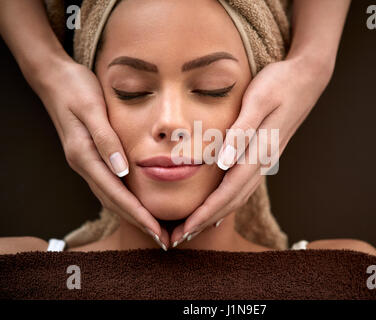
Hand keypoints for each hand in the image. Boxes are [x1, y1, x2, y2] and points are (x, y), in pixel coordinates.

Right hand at [32, 58, 169, 248]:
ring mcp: (85, 162)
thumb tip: (123, 170)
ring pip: (110, 197)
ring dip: (132, 215)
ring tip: (154, 228)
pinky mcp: (89, 156)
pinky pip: (109, 185)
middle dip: (138, 222)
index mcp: (85, 156)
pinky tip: (136, 204)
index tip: (157, 231)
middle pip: (113, 202)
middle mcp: (84, 164)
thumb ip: (106, 140)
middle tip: (162, 239)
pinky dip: (124, 200)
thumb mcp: (92, 109)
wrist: (54, 77)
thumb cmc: (75, 88)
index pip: (116, 194)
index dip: (137, 214)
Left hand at [169, 55, 333, 245]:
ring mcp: (266, 160)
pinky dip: (229, 201)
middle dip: (205, 222)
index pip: (228, 191)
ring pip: (239, 196)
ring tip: (194, 228)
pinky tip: (220, 207)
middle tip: (180, 239)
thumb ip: (241, 132)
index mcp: (258, 152)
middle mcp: (263, 162)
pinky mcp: (265, 155)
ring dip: (216, 215)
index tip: (185, 230)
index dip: (206, 213)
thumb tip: (223, 163)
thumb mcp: (258, 101)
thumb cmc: (279, 84)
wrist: (307, 78)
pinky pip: (245, 185)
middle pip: (232, 201)